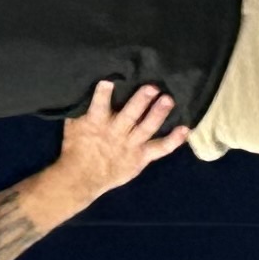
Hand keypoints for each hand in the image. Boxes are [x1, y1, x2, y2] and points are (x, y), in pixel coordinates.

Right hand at [52, 81, 188, 203]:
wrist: (82, 178)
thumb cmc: (76, 146)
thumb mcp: (73, 124)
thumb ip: (83, 107)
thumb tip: (87, 83)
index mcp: (96, 123)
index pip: (98, 106)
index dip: (103, 94)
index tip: (109, 81)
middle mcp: (116, 133)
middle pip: (129, 116)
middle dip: (141, 101)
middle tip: (152, 87)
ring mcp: (130, 145)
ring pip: (146, 128)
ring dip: (158, 114)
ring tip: (168, 100)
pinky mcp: (141, 157)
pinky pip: (160, 149)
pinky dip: (173, 140)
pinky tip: (185, 129)